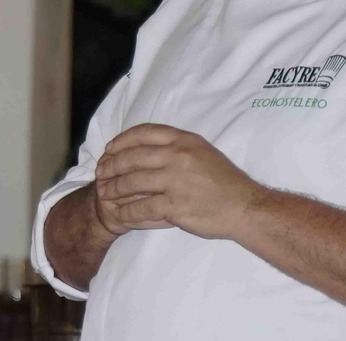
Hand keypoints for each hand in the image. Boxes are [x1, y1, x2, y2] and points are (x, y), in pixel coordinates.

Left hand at [94, 123, 263, 239]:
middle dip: (111, 165)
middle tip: (100, 173)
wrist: (245, 207)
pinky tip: (118, 213)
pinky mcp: (175, 205)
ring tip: (103, 193)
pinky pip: (141, 207)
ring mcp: (175, 181)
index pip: (143, 133)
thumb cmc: (224, 181)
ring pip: (132, 182)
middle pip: (132, 157)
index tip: (109, 149)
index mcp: (184, 140)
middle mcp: (178, 156)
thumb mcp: (202, 151)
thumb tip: (144, 147)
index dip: (121, 141)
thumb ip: (175, 147)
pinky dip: (126, 211)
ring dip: (113, 188)